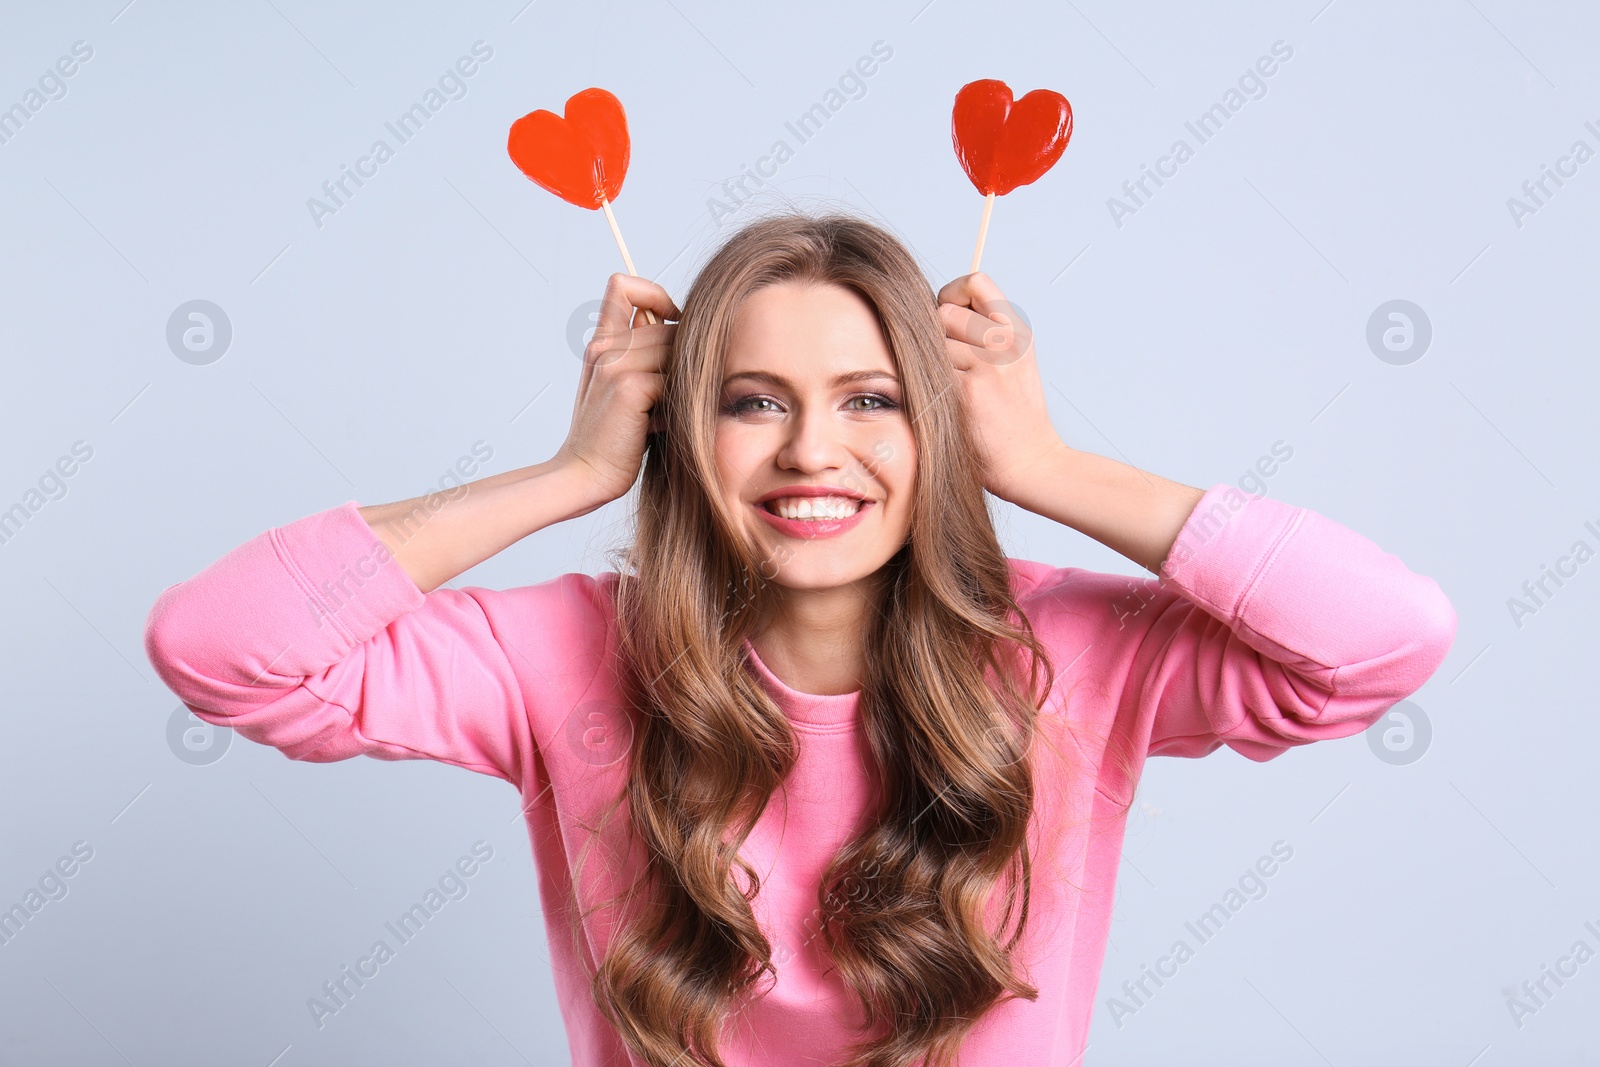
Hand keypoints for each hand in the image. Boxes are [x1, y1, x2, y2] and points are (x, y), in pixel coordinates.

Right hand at [552, 272, 680, 505]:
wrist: (585, 475)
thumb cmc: (613, 439)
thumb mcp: (625, 390)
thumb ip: (642, 357)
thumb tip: (676, 329)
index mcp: (600, 343)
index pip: (623, 285)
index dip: (655, 295)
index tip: (671, 324)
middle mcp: (604, 347)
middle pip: (668, 326)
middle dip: (684, 359)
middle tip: (674, 397)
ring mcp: (615, 365)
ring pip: (677, 351)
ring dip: (684, 381)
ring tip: (668, 412)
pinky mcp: (631, 387)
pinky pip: (676, 379)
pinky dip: (679, 403)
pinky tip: (664, 425)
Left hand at [936, 272, 1065, 502]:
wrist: (1031, 462)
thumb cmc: (1014, 417)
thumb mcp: (1014, 364)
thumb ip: (985, 334)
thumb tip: (939, 310)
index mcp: (1018, 330)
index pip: (975, 282)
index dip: (952, 295)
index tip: (948, 319)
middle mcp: (1005, 341)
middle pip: (944, 311)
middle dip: (936, 334)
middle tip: (946, 364)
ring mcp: (987, 365)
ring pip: (932, 342)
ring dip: (930, 363)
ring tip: (948, 387)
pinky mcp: (966, 390)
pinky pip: (927, 370)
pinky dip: (927, 385)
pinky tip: (942, 401)